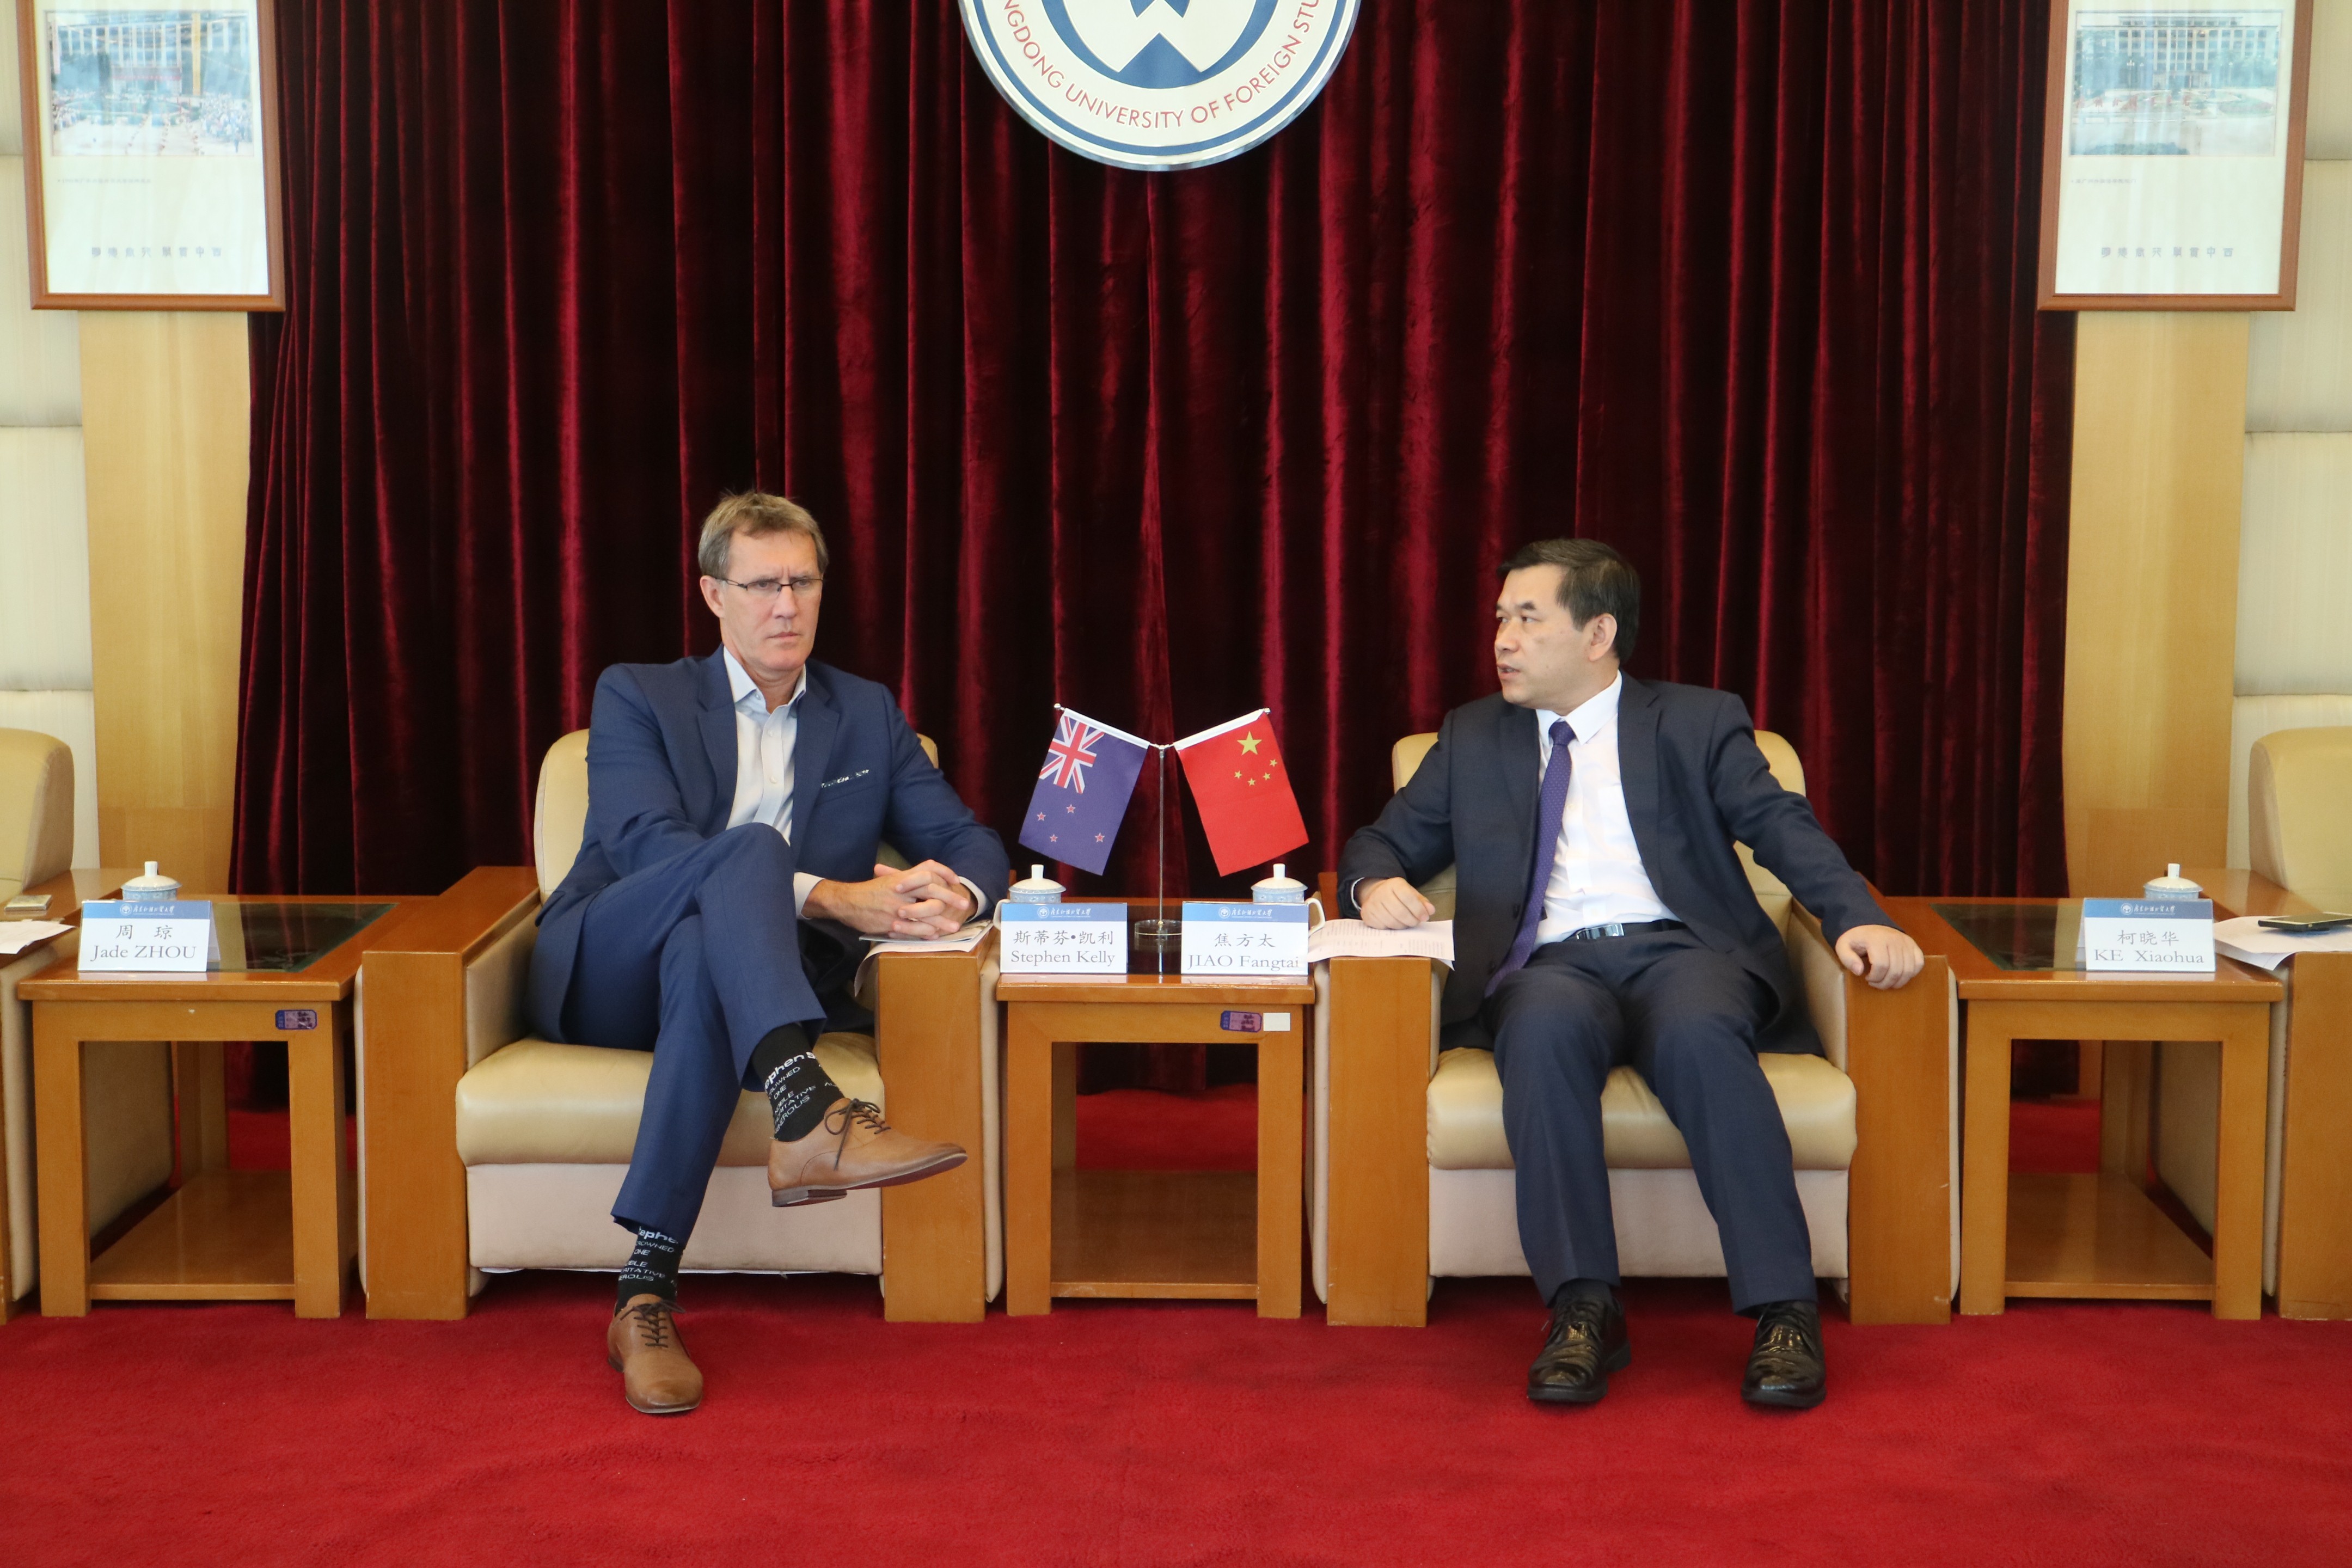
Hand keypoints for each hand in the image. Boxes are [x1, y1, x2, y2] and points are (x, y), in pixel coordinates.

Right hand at [807, 861, 976, 938]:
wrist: (847, 902)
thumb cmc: (870, 891)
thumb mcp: (889, 879)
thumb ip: (908, 877)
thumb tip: (927, 874)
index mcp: (902, 877)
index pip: (928, 869)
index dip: (944, 873)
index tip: (956, 880)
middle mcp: (901, 890)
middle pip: (932, 890)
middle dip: (950, 898)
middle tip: (964, 905)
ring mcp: (896, 907)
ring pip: (925, 914)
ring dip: (942, 922)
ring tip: (954, 927)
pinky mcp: (891, 923)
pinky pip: (912, 929)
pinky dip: (925, 933)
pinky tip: (934, 935)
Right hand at [1359, 877, 1435, 929]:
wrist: (1375, 893)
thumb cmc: (1397, 896)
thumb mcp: (1411, 893)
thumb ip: (1422, 902)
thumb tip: (1430, 910)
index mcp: (1394, 884)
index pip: (1408, 898)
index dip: (1418, 909)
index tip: (1425, 917)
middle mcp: (1381, 892)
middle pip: (1400, 912)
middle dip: (1411, 920)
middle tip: (1416, 922)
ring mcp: (1372, 904)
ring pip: (1391, 922)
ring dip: (1402, 926)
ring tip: (1406, 923)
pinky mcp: (1366, 915)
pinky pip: (1382, 927)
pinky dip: (1391, 928)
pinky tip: (1394, 923)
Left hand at [1835, 924, 1923, 989]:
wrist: (1869, 926)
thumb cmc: (1857, 940)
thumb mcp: (1843, 946)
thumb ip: (1847, 959)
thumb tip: (1859, 971)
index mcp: (1876, 939)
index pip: (1881, 966)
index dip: (1875, 977)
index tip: (1867, 978)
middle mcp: (1894, 939)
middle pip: (1896, 970)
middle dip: (1885, 983)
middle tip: (1876, 983)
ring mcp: (1906, 941)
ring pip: (1908, 970)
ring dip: (1897, 982)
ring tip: (1886, 981)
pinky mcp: (1913, 945)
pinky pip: (1919, 964)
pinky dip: (1911, 974)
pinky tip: (1899, 975)